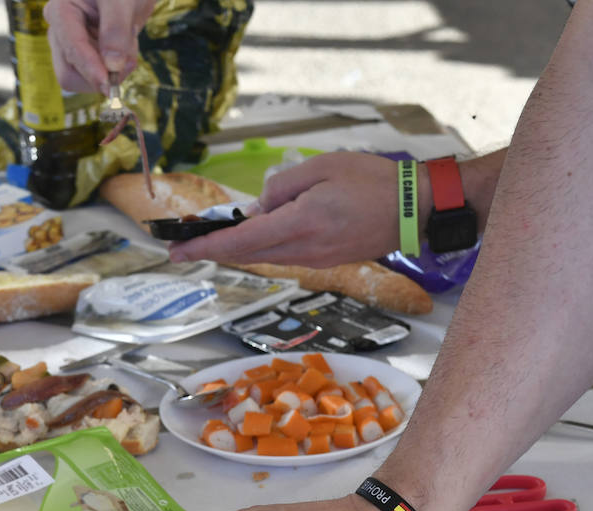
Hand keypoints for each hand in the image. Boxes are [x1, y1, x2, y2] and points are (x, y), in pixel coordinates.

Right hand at [45, 0, 154, 93]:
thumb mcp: (121, 1)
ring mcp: (70, 47)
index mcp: (61, 11)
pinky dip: (117, 69)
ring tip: (129, 43)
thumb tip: (112, 66)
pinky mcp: (84, 57)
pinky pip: (98, 77)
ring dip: (112, 71)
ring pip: (84, 80)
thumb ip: (116, 30)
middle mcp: (59, 32)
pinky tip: (126, 46)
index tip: (110, 85)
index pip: (71, 49)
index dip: (91, 69)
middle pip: (69, 74)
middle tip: (130, 63)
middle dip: (101, 75)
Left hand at [168, 151, 400, 267]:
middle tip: (181, 248)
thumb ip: (282, 187)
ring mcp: (315, 260)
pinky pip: (283, 255)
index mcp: (301, 223)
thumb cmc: (373, 181)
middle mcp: (305, 248)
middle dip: (210, 252)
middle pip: (246, 255)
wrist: (415, 209)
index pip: (241, 240)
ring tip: (210, 240)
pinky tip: (251, 238)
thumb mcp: (321, 167)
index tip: (177, 250)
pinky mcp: (325, 261)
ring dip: (235, 250)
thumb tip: (257, 207)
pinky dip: (260, 248)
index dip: (205, 247)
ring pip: (263, 257)